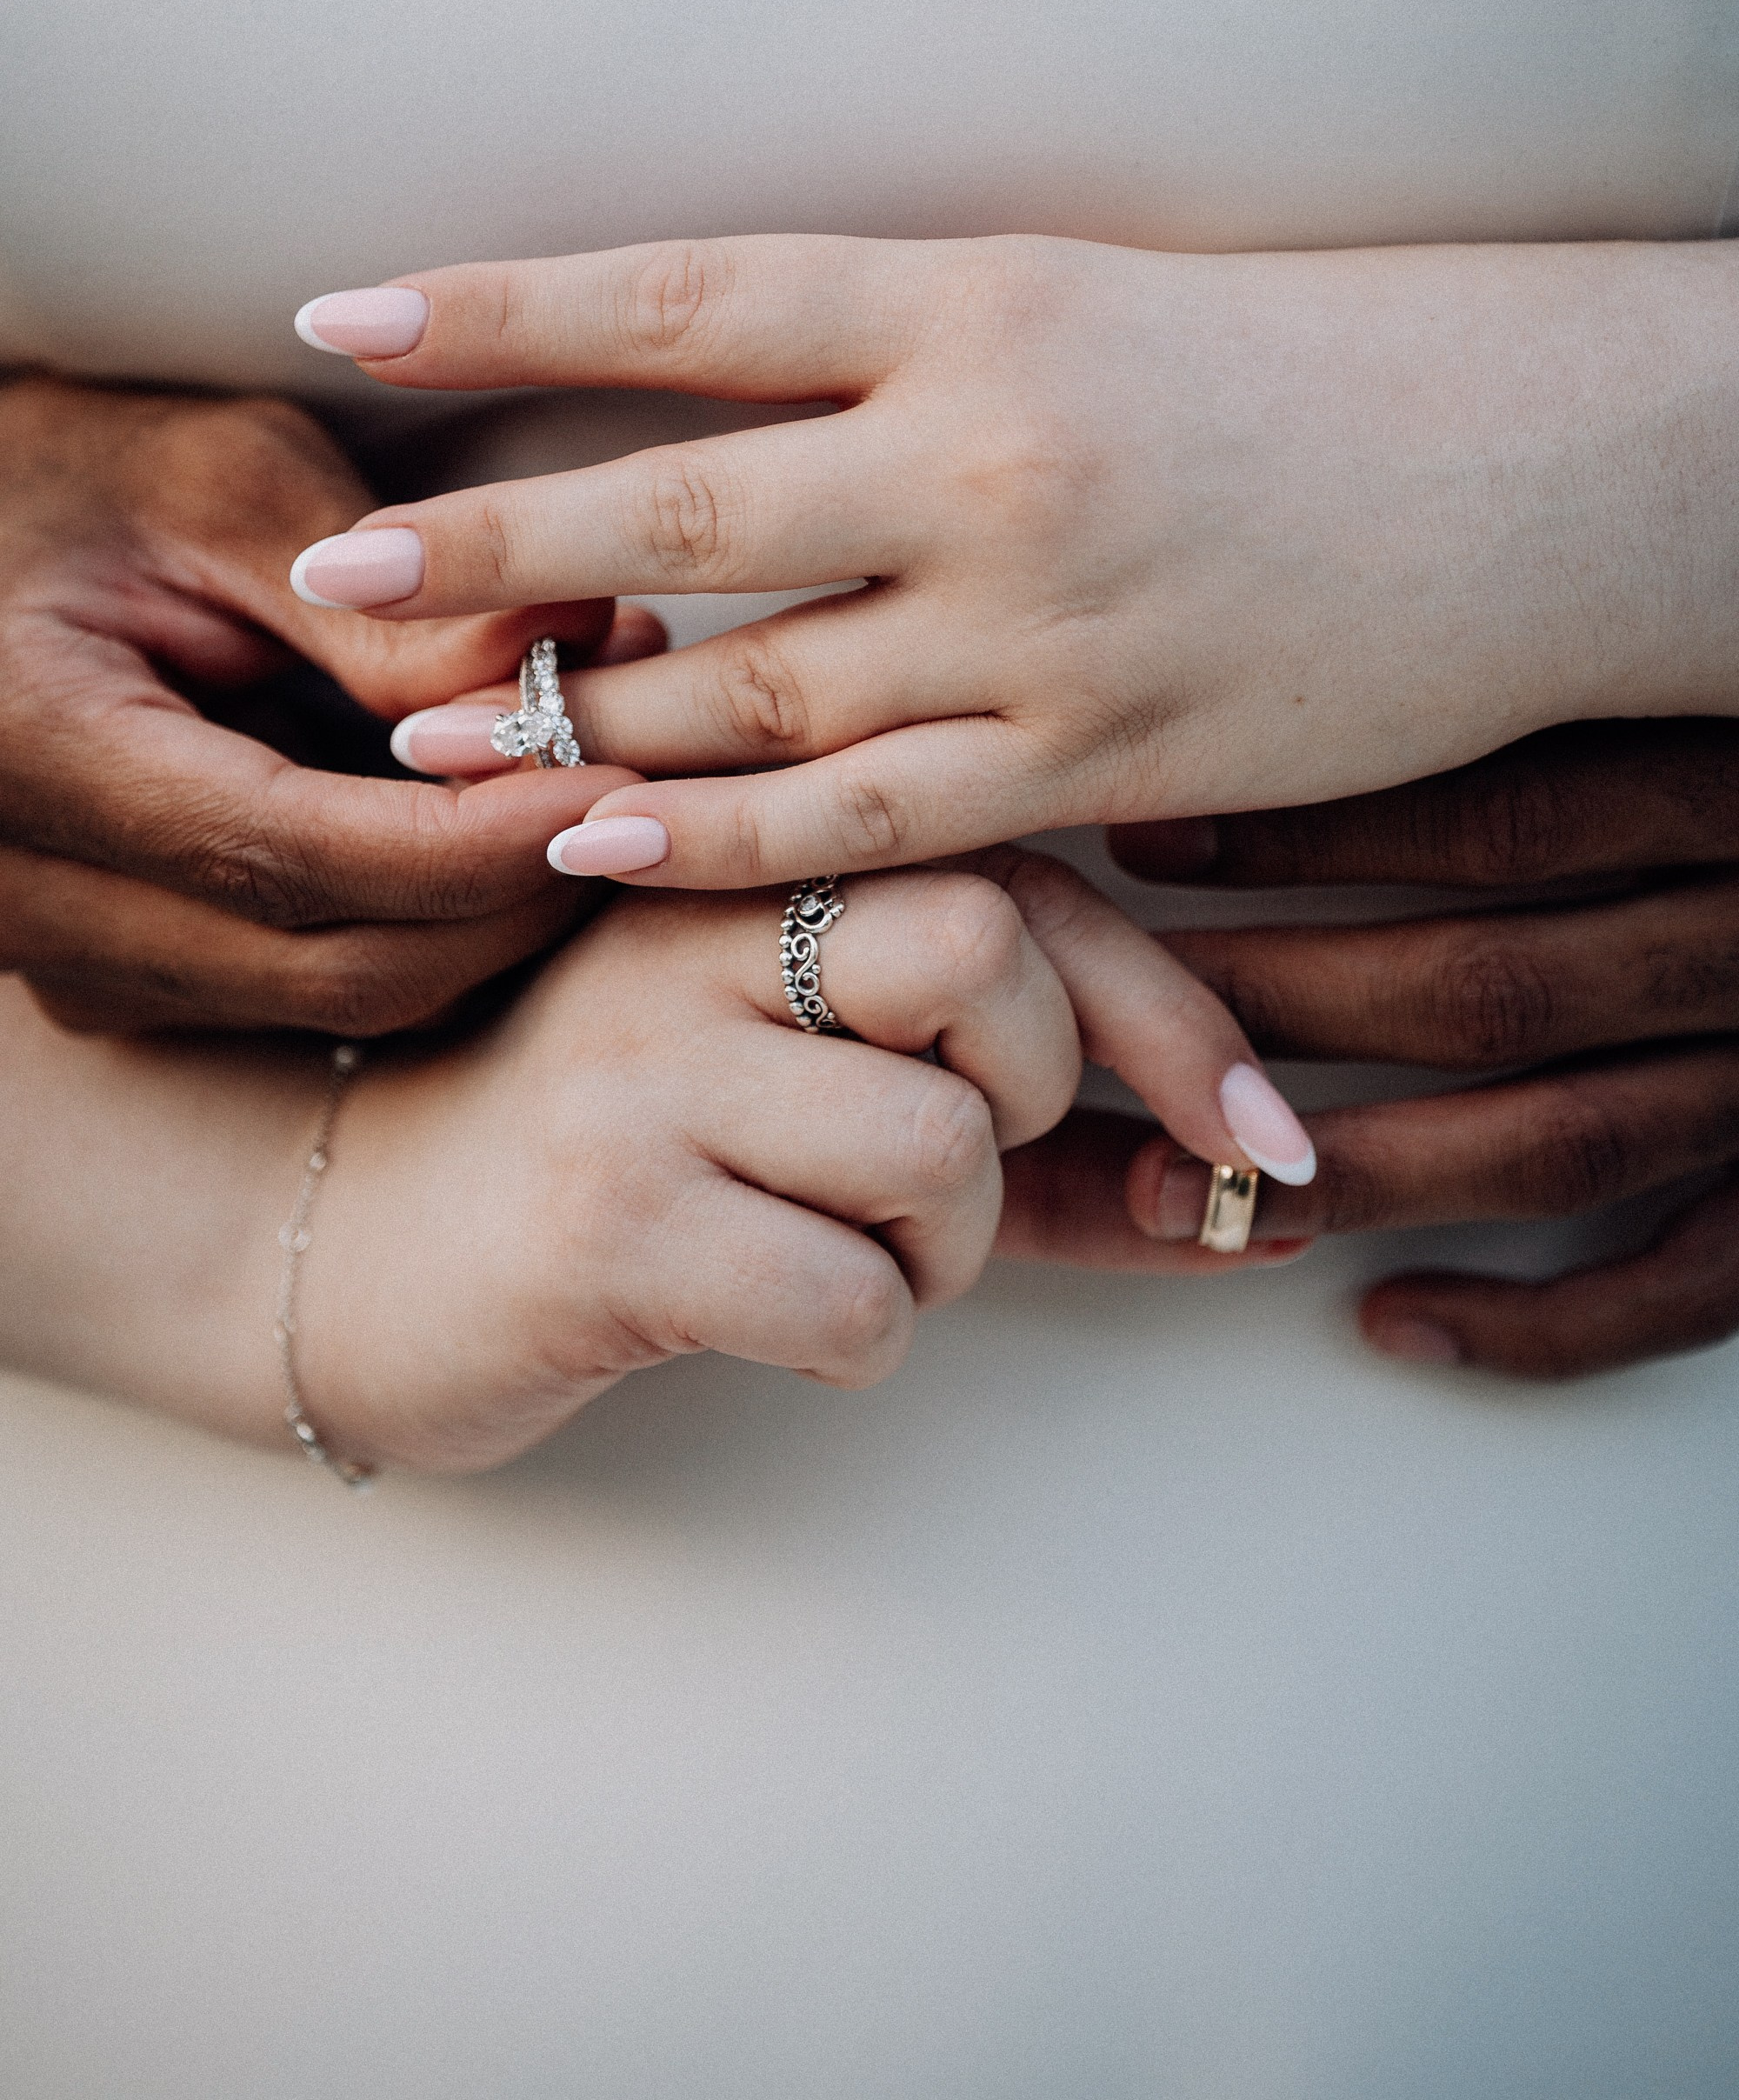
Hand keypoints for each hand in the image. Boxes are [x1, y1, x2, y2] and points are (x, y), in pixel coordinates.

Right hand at [0, 375, 654, 1033]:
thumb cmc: (66, 469)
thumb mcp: (220, 479)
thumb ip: (387, 596)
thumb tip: (579, 657)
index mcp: (27, 751)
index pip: (297, 858)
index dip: (482, 840)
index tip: (620, 776)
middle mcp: (28, 897)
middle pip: (342, 965)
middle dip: (520, 888)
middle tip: (645, 771)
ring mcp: (70, 960)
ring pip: (344, 995)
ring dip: (493, 907)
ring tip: (593, 763)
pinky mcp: (119, 975)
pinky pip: (313, 983)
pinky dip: (431, 916)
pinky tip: (503, 812)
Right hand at [0, 856, 1307, 1473]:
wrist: (361, 1244)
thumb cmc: (636, 1158)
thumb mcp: (816, 1092)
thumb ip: (1018, 1118)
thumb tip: (1253, 1196)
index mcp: (743, 849)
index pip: (1015, 878)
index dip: (1169, 1015)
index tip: (1262, 1138)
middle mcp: (681, 917)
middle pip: (982, 953)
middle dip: (1030, 1097)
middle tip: (948, 1163)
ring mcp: (637, 1063)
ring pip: (940, 1151)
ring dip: (941, 1250)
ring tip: (838, 1249)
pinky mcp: (604, 1219)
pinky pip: (854, 1301)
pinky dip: (860, 1340)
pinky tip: (767, 1316)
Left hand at [287, 232, 1738, 885]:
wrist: (1533, 472)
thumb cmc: (1304, 371)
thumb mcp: (1088, 304)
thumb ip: (902, 359)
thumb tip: (714, 415)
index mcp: (982, 298)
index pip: (688, 298)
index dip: (501, 309)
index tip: (341, 315)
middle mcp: (991, 456)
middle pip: (682, 516)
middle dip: (487, 551)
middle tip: (336, 575)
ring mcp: (1043, 623)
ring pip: (754, 694)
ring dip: (574, 724)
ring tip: (425, 742)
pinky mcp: (1101, 760)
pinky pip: (871, 822)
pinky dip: (719, 844)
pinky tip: (596, 851)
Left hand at [1110, 719, 1738, 1379]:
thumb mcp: (1701, 668)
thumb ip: (1566, 658)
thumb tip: (1330, 621)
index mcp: (1738, 784)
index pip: (1502, 810)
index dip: (1311, 829)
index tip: (1148, 832)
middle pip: (1493, 979)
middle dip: (1284, 1007)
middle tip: (1113, 1016)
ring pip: (1557, 1138)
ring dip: (1360, 1171)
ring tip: (1178, 1186)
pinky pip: (1681, 1285)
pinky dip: (1536, 1326)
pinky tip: (1390, 1323)